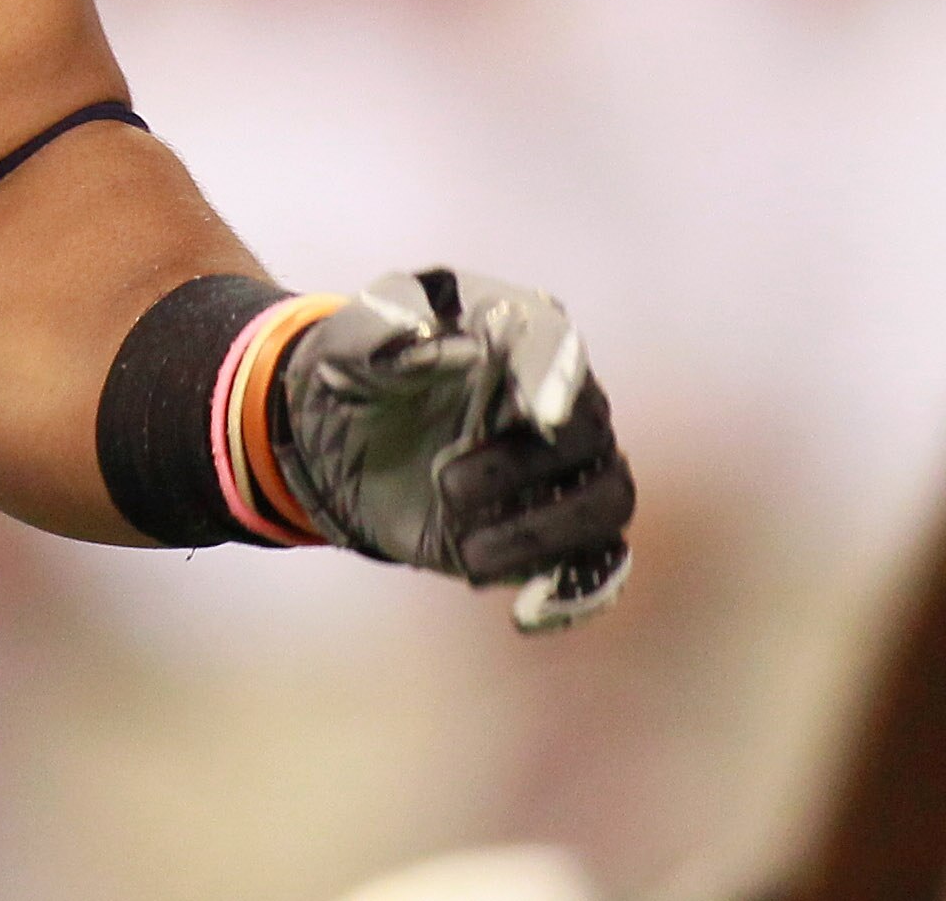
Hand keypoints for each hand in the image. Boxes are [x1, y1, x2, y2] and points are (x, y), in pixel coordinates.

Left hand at [274, 267, 633, 628]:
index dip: (555, 376)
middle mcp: (553, 398)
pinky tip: (526, 613)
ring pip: (606, 501)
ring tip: (470, 552)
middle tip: (447, 486)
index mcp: (511, 332)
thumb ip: (379, 336)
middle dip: (522, 466)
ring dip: (543, 532)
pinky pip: (592, 566)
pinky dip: (573, 593)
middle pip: (590, 429)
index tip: (542, 413)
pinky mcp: (546, 531)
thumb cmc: (357, 370)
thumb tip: (423, 340)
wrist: (339, 440)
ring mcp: (559, 469)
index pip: (552, 342)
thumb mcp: (345, 344)